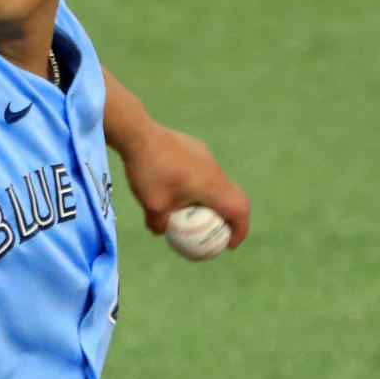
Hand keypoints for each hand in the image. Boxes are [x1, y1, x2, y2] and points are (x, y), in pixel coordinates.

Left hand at [117, 124, 249, 248]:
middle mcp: (215, 170)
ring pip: (218, 182)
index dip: (240, 230)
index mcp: (212, 186)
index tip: (229, 244)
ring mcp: (206, 156)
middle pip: (234, 197)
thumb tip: (161, 231)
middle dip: (230, 217)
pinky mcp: (196, 147)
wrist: (139, 134)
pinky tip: (176, 186)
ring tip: (193, 210)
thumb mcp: (152, 206)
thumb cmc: (149, 171)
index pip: (239, 210)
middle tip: (216, 231)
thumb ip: (159, 224)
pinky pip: (204, 170)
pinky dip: (199, 184)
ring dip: (213, 199)